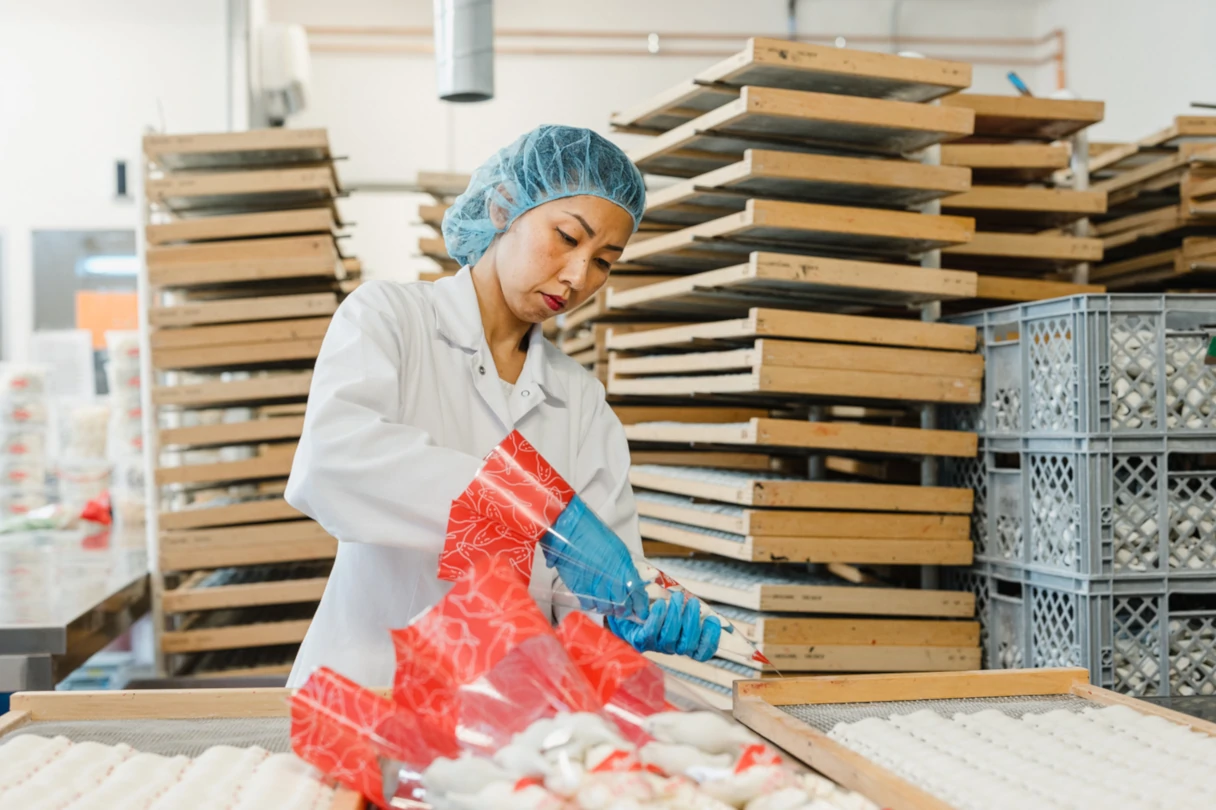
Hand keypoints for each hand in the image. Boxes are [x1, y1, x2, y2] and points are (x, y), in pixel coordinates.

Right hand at [539, 495, 648, 619]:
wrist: (570, 528)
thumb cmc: (593, 533)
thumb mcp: (617, 548)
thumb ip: (624, 567)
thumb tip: (630, 581)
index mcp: (625, 567)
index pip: (638, 594)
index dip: (640, 606)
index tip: (641, 611)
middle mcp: (612, 579)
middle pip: (622, 605)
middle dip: (624, 610)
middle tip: (624, 611)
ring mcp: (595, 585)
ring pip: (606, 607)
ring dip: (608, 608)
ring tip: (608, 606)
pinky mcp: (579, 587)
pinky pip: (589, 604)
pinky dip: (592, 605)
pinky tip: (593, 601)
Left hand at [607, 592, 720, 661]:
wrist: (629, 607)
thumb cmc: (659, 606)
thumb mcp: (680, 608)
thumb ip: (695, 611)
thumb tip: (715, 615)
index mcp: (685, 642)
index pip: (701, 653)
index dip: (710, 641)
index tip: (712, 620)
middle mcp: (672, 647)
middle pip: (687, 645)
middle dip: (692, 623)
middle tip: (692, 603)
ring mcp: (656, 645)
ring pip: (670, 637)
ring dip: (676, 616)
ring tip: (677, 597)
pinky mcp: (640, 640)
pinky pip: (651, 632)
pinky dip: (658, 617)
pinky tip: (660, 604)